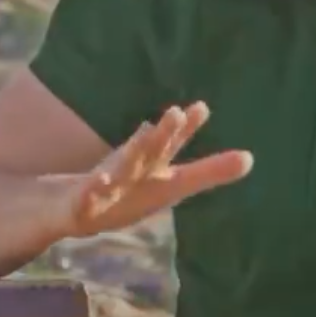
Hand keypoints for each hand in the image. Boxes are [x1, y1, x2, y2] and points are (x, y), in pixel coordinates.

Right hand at [54, 102, 252, 238]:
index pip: (172, 144)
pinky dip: (96, 188)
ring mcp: (108, 184)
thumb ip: (206, 172)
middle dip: (164, 133)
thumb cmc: (124, 192)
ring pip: (122, 166)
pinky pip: (90, 195)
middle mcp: (132, 169)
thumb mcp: (167, 187)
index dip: (186, 128)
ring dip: (134, 150)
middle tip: (177, 112)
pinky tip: (101, 181)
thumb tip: (246, 156)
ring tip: (146, 134)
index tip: (202, 107)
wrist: (68, 209)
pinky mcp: (84, 202)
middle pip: (150, 149)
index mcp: (152, 167)